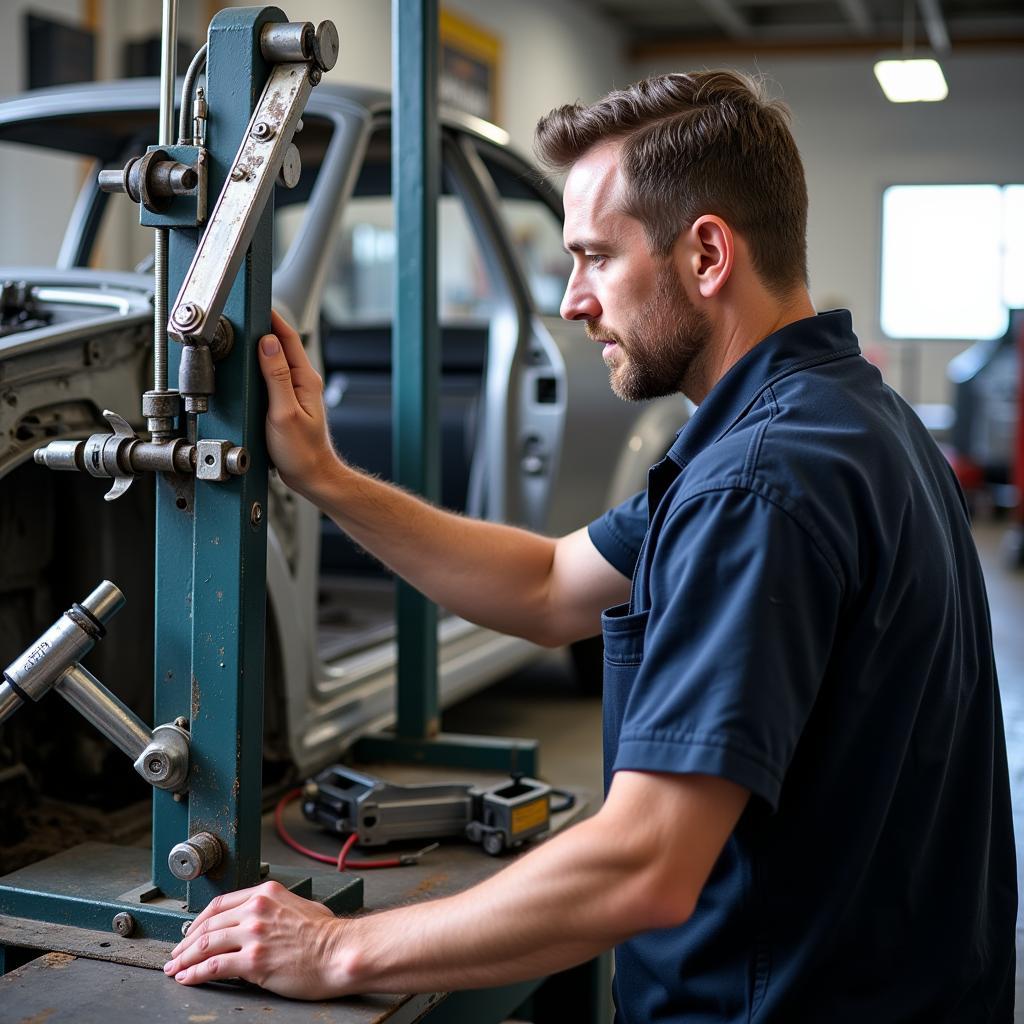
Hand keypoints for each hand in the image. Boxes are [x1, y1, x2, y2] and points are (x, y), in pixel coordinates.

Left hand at [163, 880, 347, 999]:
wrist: (340, 953)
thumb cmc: (327, 934)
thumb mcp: (299, 905)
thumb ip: (275, 908)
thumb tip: (261, 920)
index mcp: (266, 893)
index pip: (220, 904)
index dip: (200, 921)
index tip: (191, 932)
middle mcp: (256, 910)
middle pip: (208, 925)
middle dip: (186, 942)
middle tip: (176, 954)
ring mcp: (253, 935)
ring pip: (205, 945)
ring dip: (184, 959)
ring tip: (175, 969)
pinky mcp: (253, 961)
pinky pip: (213, 967)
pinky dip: (195, 974)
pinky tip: (188, 978)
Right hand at [258, 310, 339, 496]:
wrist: (310, 477)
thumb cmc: (301, 452)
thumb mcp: (283, 412)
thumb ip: (276, 377)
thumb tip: (268, 343)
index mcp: (306, 379)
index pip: (287, 337)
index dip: (271, 317)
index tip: (255, 302)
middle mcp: (303, 381)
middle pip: (280, 345)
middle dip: (261, 327)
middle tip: (240, 314)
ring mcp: (295, 391)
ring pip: (274, 360)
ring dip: (258, 347)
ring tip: (240, 334)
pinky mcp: (285, 402)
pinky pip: (270, 377)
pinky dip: (257, 367)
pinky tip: (246, 368)